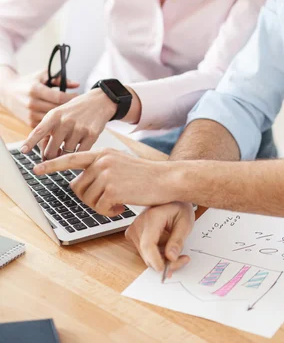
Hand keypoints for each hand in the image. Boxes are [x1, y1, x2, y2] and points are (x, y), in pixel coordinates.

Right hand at [0, 66, 78, 127]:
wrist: (8, 92)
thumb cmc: (28, 82)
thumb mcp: (43, 75)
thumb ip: (60, 79)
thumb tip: (77, 85)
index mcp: (36, 89)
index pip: (59, 97)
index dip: (72, 98)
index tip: (79, 97)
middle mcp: (32, 103)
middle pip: (57, 110)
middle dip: (70, 108)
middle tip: (79, 106)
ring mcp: (30, 114)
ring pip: (53, 120)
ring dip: (64, 118)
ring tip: (73, 113)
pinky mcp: (29, 122)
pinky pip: (47, 126)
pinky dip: (55, 124)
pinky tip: (63, 120)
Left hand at [20, 88, 116, 157]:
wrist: (99, 101)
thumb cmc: (74, 111)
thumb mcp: (58, 116)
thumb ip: (48, 133)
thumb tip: (44, 157)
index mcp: (54, 115)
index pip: (39, 131)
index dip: (30, 142)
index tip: (23, 151)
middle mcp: (65, 121)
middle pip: (51, 151)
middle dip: (50, 157)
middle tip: (53, 156)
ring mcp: (79, 128)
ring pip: (66, 154)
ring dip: (65, 156)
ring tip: (68, 147)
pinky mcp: (92, 134)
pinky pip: (80, 153)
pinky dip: (78, 155)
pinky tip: (79, 148)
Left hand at [32, 149, 174, 210]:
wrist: (166, 179)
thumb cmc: (145, 175)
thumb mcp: (120, 163)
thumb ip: (100, 169)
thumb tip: (80, 184)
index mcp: (102, 153)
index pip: (71, 158)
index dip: (52, 164)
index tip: (37, 169)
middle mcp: (102, 161)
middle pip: (78, 187)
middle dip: (90, 197)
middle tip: (109, 199)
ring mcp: (106, 174)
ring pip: (88, 199)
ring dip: (101, 205)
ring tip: (118, 201)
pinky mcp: (112, 189)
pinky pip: (99, 208)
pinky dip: (109, 211)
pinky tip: (123, 206)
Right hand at [125, 202, 194, 276]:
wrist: (170, 199)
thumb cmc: (178, 207)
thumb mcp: (185, 222)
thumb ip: (178, 240)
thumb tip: (171, 257)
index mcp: (151, 218)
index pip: (148, 245)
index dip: (156, 260)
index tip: (166, 270)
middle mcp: (138, 224)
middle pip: (148, 254)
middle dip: (165, 262)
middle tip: (183, 259)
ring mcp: (134, 230)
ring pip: (146, 256)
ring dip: (162, 259)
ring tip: (176, 249)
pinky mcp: (133, 235)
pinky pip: (145, 252)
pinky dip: (157, 255)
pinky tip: (166, 246)